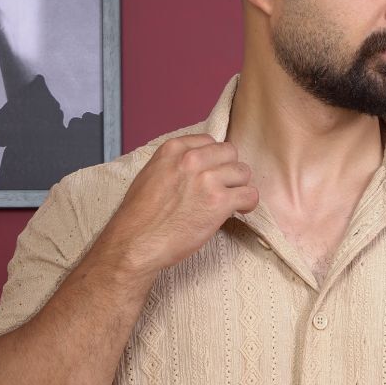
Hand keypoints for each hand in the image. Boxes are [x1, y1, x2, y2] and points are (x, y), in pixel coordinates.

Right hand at [93, 133, 260, 278]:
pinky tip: (240, 211)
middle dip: (229, 171)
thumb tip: (194, 168)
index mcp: (173, 149)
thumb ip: (174, 165)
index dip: (214, 160)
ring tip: (231, 202)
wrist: (136, 242)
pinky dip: (248, 203)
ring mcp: (207, 180)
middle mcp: (192, 159)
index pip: (210, 141)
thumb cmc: (139, 216)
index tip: (212, 173)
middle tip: (224, 188)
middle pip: (230, 153)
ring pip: (243, 172)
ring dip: (240, 187)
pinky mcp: (219, 202)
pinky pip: (249, 194)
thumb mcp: (150, 174)